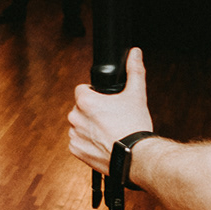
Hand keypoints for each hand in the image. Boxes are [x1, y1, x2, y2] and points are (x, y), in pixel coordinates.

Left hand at [68, 47, 154, 173]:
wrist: (136, 156)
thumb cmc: (135, 126)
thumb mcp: (136, 95)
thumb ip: (134, 71)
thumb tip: (135, 53)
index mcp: (85, 101)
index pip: (82, 90)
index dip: (94, 94)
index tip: (105, 101)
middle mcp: (75, 117)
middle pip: (81, 108)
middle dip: (93, 111)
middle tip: (110, 118)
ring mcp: (74, 134)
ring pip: (79, 125)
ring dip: (89, 127)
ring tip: (108, 132)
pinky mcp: (75, 150)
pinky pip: (78, 142)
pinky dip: (87, 143)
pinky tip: (103, 143)